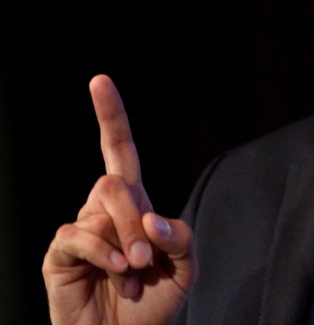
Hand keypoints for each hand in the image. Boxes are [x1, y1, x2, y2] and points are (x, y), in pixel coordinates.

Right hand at [42, 74, 195, 324]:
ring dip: (125, 244)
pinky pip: (77, 234)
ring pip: (101, 206)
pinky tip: (114, 273)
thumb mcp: (185, 266)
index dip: (111, 115)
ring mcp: (81, 228)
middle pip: (116, 181)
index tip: (99, 81)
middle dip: (136, 218)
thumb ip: (180, 236)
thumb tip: (153, 220)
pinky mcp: (60, 253)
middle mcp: (105, 209)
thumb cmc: (155, 301)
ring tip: (132, 276)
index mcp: (136, 202)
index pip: (120, 149)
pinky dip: (102, 253)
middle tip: (146, 259)